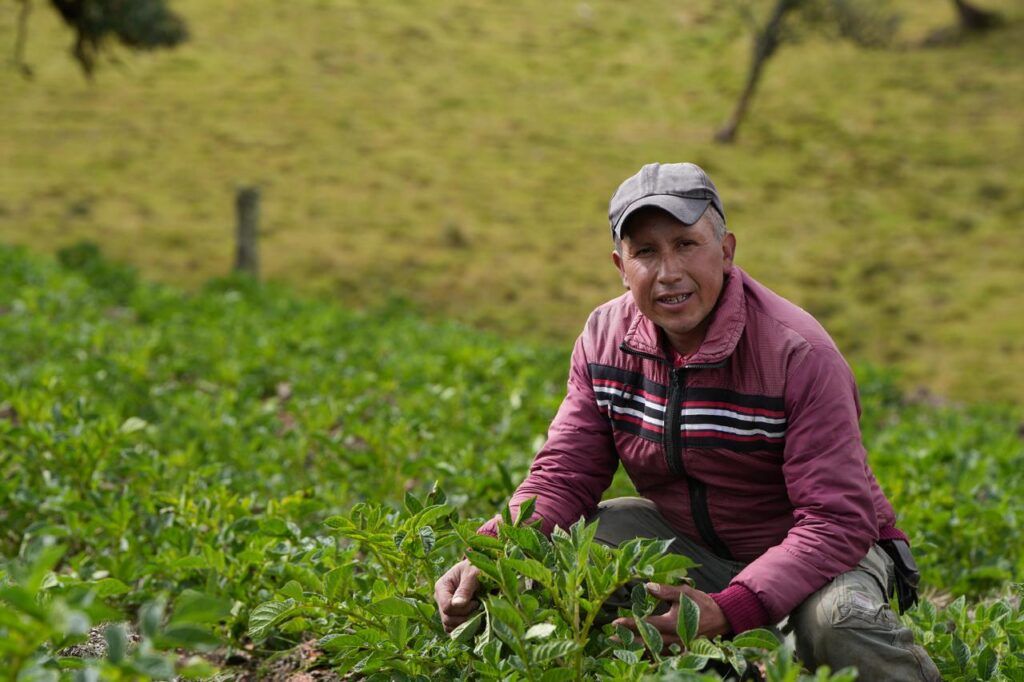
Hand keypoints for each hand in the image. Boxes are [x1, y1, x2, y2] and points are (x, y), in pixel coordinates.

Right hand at [434, 558, 480, 631]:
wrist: (480, 569)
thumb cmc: (476, 567)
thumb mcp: (472, 573)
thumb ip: (465, 588)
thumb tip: (457, 604)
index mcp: (441, 587)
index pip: (447, 607)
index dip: (462, 609)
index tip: (476, 601)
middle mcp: (440, 600)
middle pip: (447, 619)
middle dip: (465, 617)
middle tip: (478, 607)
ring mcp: (445, 610)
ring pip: (450, 627)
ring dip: (465, 624)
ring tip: (477, 612)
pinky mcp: (452, 616)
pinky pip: (454, 630)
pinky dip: (465, 628)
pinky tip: (475, 619)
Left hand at [613, 582, 730, 648]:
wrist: (721, 618)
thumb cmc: (701, 603)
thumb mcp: (684, 593)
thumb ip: (665, 590)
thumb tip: (647, 586)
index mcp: (673, 623)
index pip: (647, 624)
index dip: (630, 624)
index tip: (616, 623)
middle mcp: (674, 638)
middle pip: (646, 641)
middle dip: (628, 640)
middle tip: (612, 639)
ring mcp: (678, 647)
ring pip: (653, 650)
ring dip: (636, 648)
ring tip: (620, 646)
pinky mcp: (681, 651)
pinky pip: (662, 654)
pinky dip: (649, 653)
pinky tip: (638, 651)